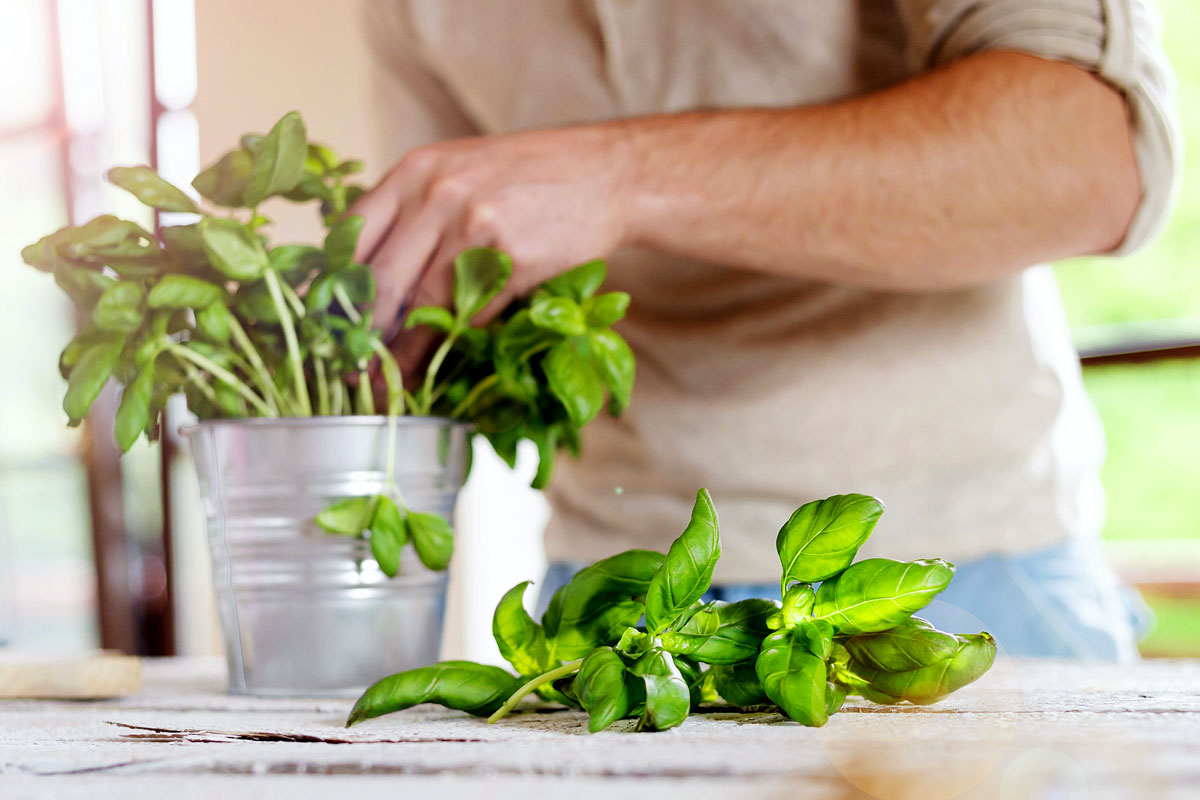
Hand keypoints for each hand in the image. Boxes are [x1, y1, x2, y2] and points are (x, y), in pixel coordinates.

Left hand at [351, 124, 634, 362]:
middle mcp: (435, 192)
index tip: (321, 329)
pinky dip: (445, 352)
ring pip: (418, 304)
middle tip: (341, 370)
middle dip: (356, 334)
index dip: (332, 289)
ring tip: (381, 386)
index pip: (350, 234)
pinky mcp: (511, 256)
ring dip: (397, 354)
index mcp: (415, 171)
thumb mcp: (461, 173)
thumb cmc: (532, 178)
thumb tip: (370, 274)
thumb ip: (417, 211)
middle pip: (378, 276)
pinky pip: (465, 316)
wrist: (606, 173)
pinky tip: (433, 373)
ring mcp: (473, 223)